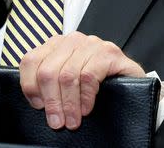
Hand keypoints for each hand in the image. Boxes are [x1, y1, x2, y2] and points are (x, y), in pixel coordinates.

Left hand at [18, 31, 144, 130]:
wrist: (133, 84)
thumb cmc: (98, 84)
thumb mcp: (67, 80)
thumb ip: (50, 83)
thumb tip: (36, 102)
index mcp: (56, 45)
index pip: (30, 61)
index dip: (30, 86)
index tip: (38, 105)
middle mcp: (72, 41)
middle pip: (48, 71)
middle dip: (51, 101)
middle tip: (57, 121)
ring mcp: (92, 45)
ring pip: (67, 75)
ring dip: (68, 104)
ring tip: (72, 121)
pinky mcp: (110, 53)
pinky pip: (89, 76)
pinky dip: (85, 97)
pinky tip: (86, 109)